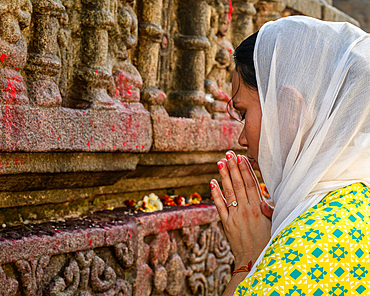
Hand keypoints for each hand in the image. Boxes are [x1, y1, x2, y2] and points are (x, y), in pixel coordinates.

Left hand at [211, 151, 271, 269]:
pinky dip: (215, 194)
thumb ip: (269, 209)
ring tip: (220, 162)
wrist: (255, 261)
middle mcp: (246, 209)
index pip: (251, 184)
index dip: (245, 170)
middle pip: (239, 184)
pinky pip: (220, 206)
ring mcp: (235, 216)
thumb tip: (264, 199)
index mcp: (259, 208)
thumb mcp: (274, 224)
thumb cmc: (268, 242)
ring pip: (229, 192)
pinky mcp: (226, 224)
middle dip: (233, 167)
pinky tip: (212, 182)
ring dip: (224, 176)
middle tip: (228, 154)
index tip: (241, 158)